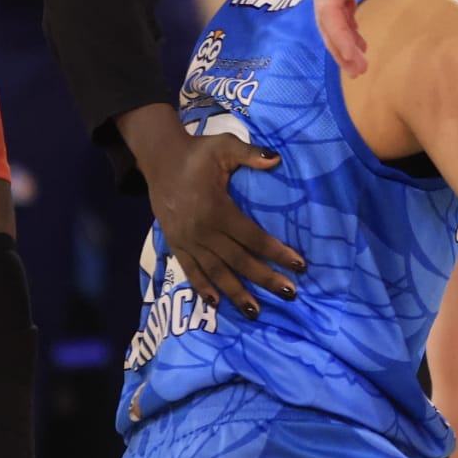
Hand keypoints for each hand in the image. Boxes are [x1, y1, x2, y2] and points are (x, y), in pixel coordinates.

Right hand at [120, 105, 305, 318]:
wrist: (159, 158)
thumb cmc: (197, 152)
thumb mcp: (224, 146)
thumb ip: (250, 153)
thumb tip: (277, 159)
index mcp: (217, 209)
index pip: (253, 237)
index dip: (276, 252)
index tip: (299, 265)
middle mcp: (202, 230)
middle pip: (238, 260)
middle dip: (264, 278)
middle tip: (289, 293)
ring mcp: (187, 240)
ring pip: (215, 272)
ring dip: (236, 293)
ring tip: (256, 312)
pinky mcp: (175, 243)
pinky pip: (190, 270)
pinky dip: (202, 288)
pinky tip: (216, 303)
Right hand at [312, 0, 409, 75]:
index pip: (328, 9)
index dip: (339, 36)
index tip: (354, 57)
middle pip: (324, 18)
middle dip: (339, 46)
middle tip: (359, 71)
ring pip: (329, 17)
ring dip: (342, 41)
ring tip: (360, 65)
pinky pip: (338, 9)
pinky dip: (347, 28)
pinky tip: (360, 43)